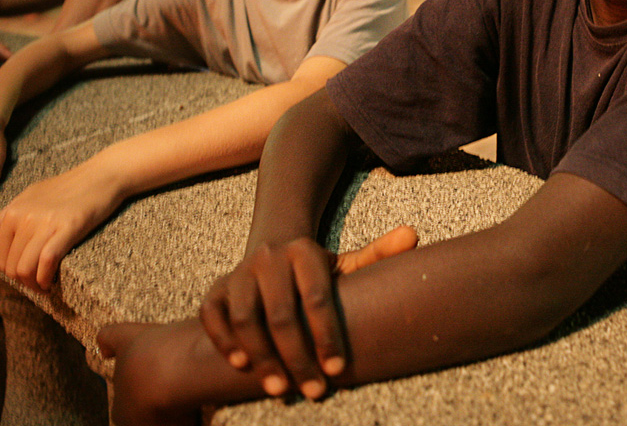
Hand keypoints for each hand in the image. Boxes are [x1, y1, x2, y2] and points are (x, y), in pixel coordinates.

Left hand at [0, 164, 122, 289]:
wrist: (102, 174)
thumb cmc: (67, 188)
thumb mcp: (28, 199)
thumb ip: (1, 224)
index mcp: (12, 211)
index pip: (0, 257)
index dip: (13, 272)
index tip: (28, 273)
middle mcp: (24, 217)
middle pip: (11, 266)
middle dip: (23, 281)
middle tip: (39, 281)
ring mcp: (45, 223)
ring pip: (25, 269)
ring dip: (34, 284)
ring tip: (45, 284)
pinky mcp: (67, 228)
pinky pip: (46, 263)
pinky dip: (46, 278)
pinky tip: (53, 281)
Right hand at [199, 225, 417, 399]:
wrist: (271, 253)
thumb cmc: (316, 272)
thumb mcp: (345, 263)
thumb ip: (378, 254)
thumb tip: (413, 236)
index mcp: (304, 252)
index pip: (317, 297)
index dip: (327, 334)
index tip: (338, 367)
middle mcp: (269, 259)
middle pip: (281, 314)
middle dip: (298, 357)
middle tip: (314, 389)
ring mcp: (239, 273)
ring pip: (245, 318)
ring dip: (261, 357)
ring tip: (279, 389)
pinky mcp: (216, 289)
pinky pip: (212, 315)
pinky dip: (224, 341)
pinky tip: (241, 366)